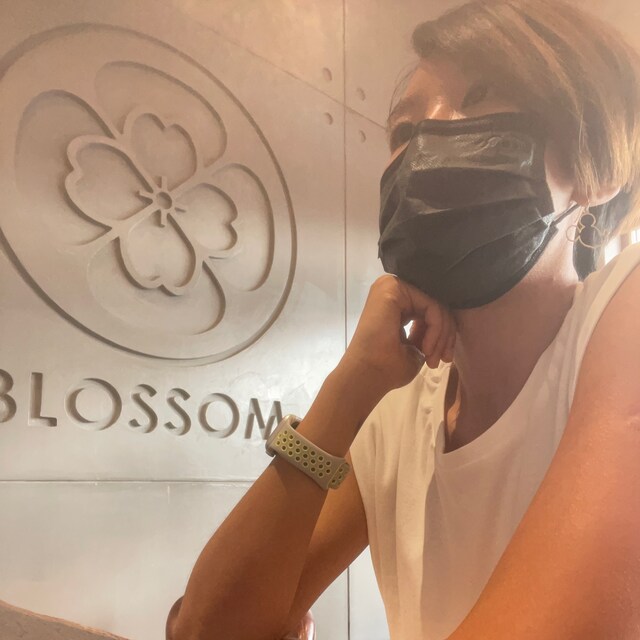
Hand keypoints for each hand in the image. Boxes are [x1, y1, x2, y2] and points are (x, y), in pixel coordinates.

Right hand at [339, 275, 456, 397]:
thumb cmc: (387, 368)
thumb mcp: (416, 348)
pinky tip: (426, 348)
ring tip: (433, 358)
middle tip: (443, 360)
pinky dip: (436, 330)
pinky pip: (431, 306)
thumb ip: (428, 331)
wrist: (368, 375)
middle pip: (434, 306)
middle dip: (445, 336)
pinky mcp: (394, 289)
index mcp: (395, 303)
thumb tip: (445, 327)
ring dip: (441, 335)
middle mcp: (392, 289)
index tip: (443, 360)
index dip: (443, 335)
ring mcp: (391, 286)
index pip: (430, 310)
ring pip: (435, 306)